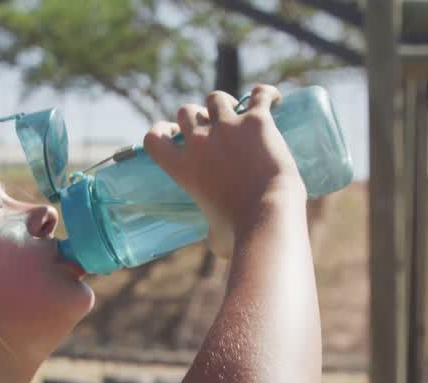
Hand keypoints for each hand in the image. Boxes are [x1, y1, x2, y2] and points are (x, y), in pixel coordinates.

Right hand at [143, 84, 304, 256]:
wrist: (267, 217)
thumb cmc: (240, 234)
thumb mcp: (215, 237)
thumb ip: (211, 233)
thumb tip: (216, 242)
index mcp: (183, 169)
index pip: (153, 139)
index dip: (161, 131)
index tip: (172, 133)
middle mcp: (200, 143)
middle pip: (187, 111)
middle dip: (198, 116)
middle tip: (214, 128)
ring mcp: (228, 128)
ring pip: (217, 98)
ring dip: (226, 104)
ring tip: (241, 114)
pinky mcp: (256, 122)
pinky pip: (260, 94)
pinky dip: (267, 94)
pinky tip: (274, 100)